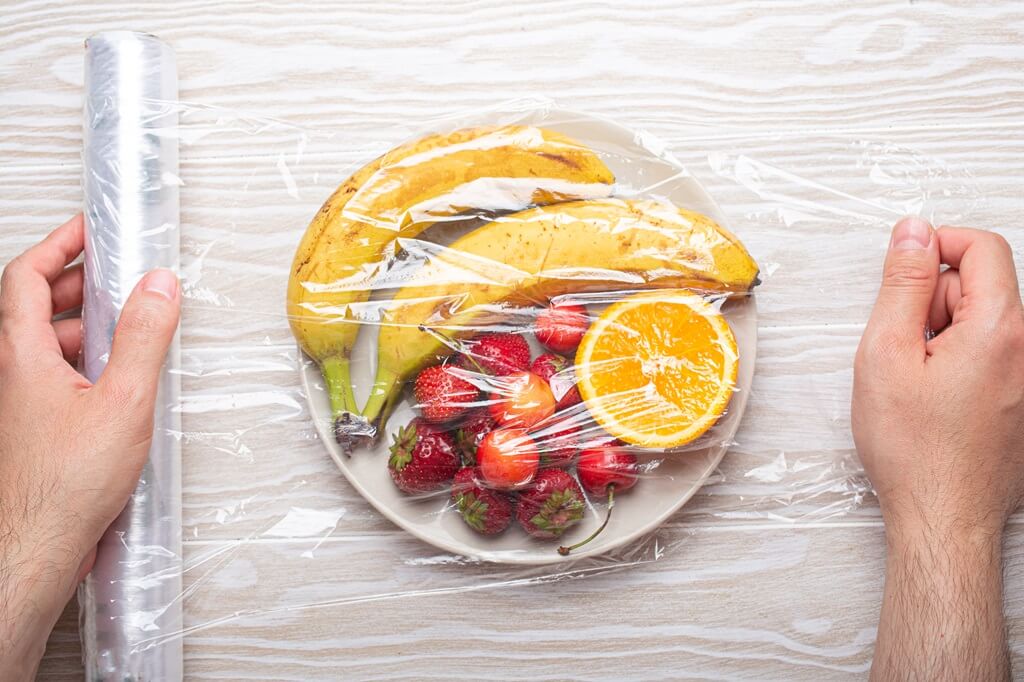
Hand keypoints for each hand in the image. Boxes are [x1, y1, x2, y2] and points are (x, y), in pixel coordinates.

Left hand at [0, 215, 179, 678]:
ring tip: (129, 329)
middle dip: (79, 284)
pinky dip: (85, 364)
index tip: (87, 230)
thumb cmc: (64, 488)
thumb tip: (158, 287)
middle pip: (36, 307)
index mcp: (21, 356)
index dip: (57, 245)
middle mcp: (11, 374)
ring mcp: (18, 403)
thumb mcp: (123, 401)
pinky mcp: (31, 428)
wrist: (34, 549)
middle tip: (118, 275)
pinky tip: (118, 382)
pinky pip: (55, 377)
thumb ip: (143, 339)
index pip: (27, 277)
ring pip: (46, 345)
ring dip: (85, 327)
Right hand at [853, 216, 1023, 680]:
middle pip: (982, 285)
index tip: (902, 266)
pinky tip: (936, 400)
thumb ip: (903, 284)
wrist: (943, 517)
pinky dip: (958, 363)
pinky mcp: (1023, 401)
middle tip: (901, 346)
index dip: (936, 244)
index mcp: (1000, 329)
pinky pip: (991, 357)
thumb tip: (913, 233)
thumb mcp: (887, 352)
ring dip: (943, 336)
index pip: (982, 246)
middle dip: (934, 300)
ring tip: (917, 381)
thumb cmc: (914, 449)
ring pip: (983, 323)